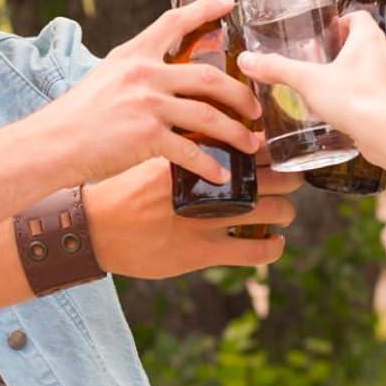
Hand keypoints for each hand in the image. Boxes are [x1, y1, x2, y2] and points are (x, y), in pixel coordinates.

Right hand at [29, 0, 262, 182]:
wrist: (50, 145)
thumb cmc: (73, 119)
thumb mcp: (103, 80)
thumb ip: (134, 75)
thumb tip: (161, 80)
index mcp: (132, 56)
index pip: (173, 22)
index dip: (204, 10)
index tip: (228, 3)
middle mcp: (143, 74)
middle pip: (209, 77)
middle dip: (240, 94)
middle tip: (255, 108)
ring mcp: (146, 105)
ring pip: (208, 116)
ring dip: (235, 132)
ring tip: (251, 144)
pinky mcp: (146, 137)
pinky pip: (190, 152)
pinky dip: (209, 166)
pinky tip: (221, 176)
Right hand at [86, 161, 299, 276]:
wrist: (94, 227)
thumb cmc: (121, 189)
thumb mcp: (151, 154)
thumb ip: (184, 145)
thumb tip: (213, 134)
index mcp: (193, 154)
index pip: (249, 144)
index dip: (272, 148)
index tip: (277, 152)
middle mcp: (203, 184)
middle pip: (272, 176)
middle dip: (289, 178)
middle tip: (291, 180)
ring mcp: (204, 219)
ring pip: (273, 212)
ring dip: (286, 212)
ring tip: (284, 213)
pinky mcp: (200, 251)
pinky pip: (254, 251)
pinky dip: (273, 248)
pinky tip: (273, 243)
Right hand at [239, 12, 385, 165]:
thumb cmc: (353, 99)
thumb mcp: (308, 81)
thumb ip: (278, 69)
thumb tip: (248, 60)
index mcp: (369, 38)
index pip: (359, 17)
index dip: (343, 22)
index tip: (329, 33)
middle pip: (368, 43)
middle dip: (348, 51)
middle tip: (327, 63)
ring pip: (379, 68)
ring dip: (363, 74)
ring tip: (339, 89)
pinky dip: (372, 97)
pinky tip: (355, 111)